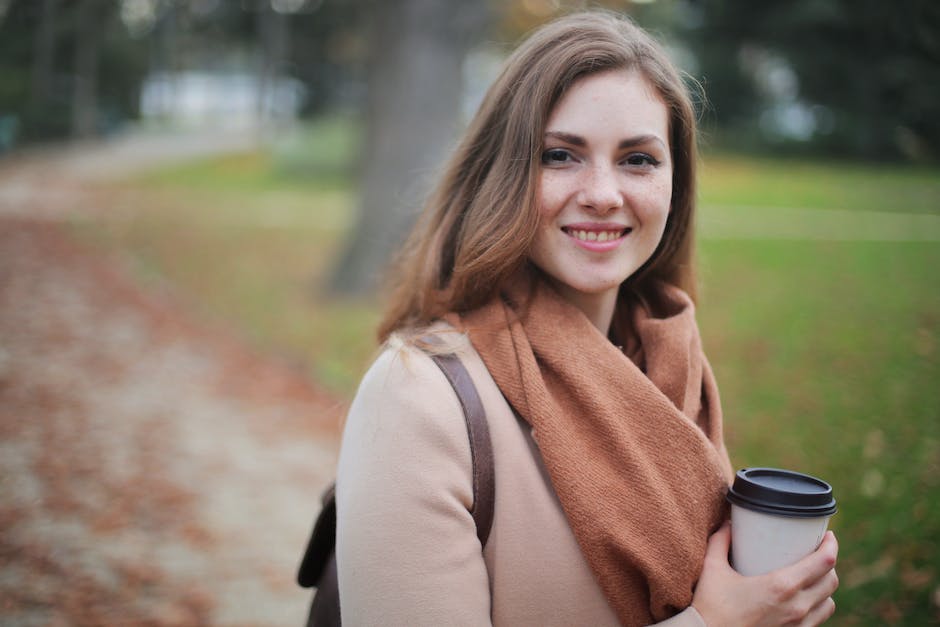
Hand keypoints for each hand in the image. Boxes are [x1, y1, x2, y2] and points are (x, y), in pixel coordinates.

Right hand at [691, 522, 838, 625]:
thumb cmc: (711, 606)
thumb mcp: (712, 568)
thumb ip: (720, 541)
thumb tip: (728, 524)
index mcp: (781, 586)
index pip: (823, 563)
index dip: (831, 546)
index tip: (827, 536)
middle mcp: (796, 607)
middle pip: (831, 581)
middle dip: (829, 564)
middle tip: (816, 553)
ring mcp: (798, 625)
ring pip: (829, 603)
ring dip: (825, 588)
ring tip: (813, 578)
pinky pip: (818, 620)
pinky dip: (817, 607)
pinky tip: (804, 600)